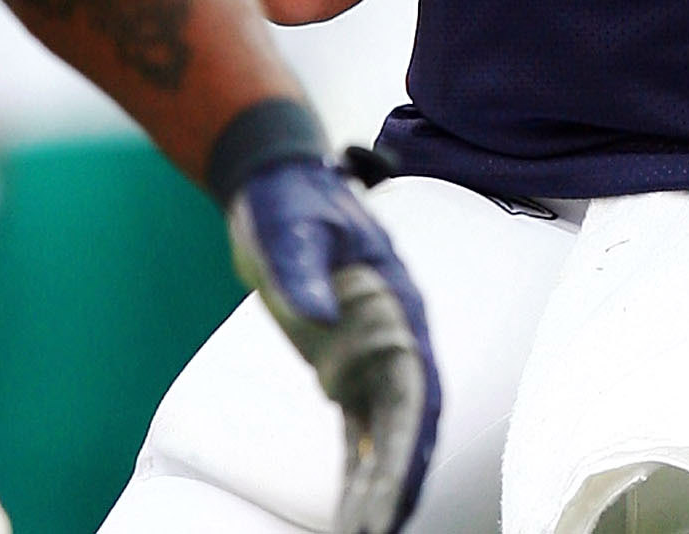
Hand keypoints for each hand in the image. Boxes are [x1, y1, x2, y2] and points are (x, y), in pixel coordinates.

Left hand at [228, 157, 441, 533]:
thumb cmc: (288, 203)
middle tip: (377, 528)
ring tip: (363, 533)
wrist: (274, 189)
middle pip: (405, 420)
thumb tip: (323, 319)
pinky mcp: (344, 367)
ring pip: (384, 432)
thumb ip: (304, 268)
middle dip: (397, 477)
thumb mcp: (291, 230)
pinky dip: (358, 467)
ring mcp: (370, 355)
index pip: (414, 382)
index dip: (411, 437)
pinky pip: (357, 428)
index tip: (400, 483)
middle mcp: (393, 336)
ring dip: (379, 483)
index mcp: (394, 303)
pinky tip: (354, 509)